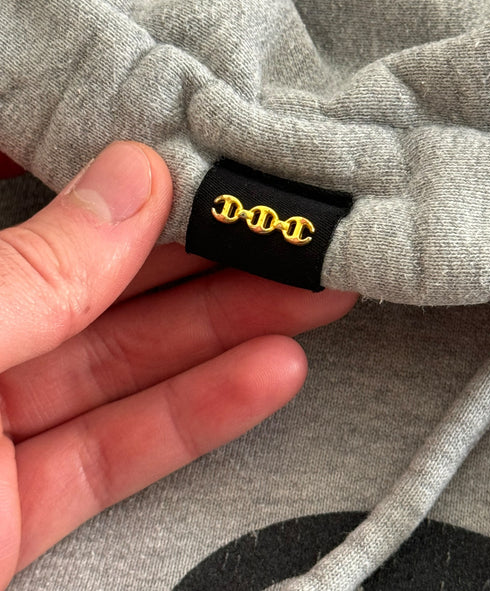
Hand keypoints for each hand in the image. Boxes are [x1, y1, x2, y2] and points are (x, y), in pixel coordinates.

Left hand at [0, 141, 356, 587]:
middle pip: (89, 278)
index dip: (89, 153)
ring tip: (307, 292)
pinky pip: (119, 447)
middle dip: (196, 252)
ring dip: (223, 330)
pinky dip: (199, 413)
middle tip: (275, 226)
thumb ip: (34, 275)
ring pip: (121, 362)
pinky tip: (266, 371)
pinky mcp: (17, 505)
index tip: (175, 136)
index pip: (2, 184)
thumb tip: (130, 184)